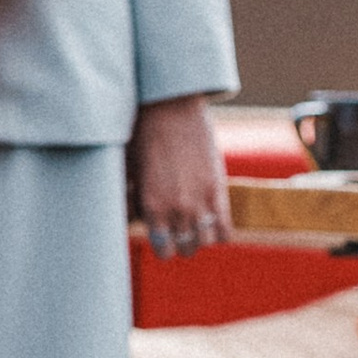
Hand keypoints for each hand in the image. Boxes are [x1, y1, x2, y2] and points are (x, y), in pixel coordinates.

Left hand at [128, 93, 231, 255]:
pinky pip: (226, 231)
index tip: (163, 235)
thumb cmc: (144, 133)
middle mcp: (177, 209)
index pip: (163, 250)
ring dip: (202, 236)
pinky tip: (213, 219)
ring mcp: (201, 201)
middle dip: (183, 241)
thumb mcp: (131, 169)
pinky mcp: (219, 190)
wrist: (171, 107)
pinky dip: (221, 230)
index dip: (164, 244)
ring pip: (206, 242)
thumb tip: (131, 217)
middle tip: (180, 227)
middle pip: (186, 249)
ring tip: (196, 222)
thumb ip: (133, 198)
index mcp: (152, 206)